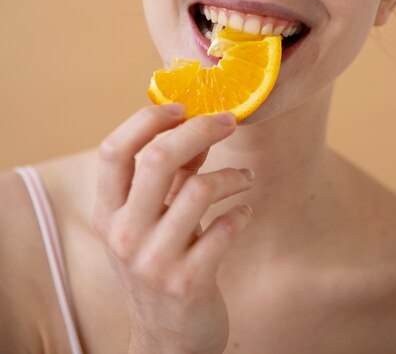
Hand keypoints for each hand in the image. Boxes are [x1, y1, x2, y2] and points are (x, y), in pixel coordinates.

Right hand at [92, 104, 253, 353]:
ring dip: (233, 175)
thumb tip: (197, 128)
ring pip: (199, 189)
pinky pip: (225, 229)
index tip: (181, 107)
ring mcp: (154, 261)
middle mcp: (124, 234)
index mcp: (107, 212)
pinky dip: (242, 213)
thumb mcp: (150, 220)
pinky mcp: (188, 282)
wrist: (166, 340)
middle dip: (199, 130)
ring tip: (246, 178)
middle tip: (228, 121)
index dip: (147, 120)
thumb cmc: (158, 264)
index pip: (113, 149)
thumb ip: (168, 177)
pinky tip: (244, 213)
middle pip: (158, 158)